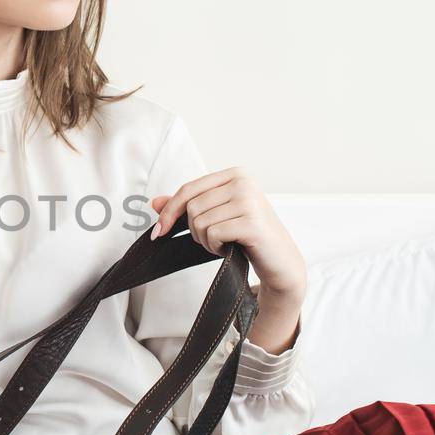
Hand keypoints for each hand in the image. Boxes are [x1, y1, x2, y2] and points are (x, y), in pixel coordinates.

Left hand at [149, 167, 304, 299]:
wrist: (280, 260)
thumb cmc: (248, 236)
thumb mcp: (216, 216)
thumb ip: (187, 206)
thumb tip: (154, 202)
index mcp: (234, 174)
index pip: (188, 189)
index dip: (169, 212)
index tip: (158, 232)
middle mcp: (243, 182)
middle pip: (192, 206)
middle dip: (194, 230)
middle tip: (212, 240)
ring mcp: (249, 200)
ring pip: (199, 221)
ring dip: (205, 240)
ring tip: (224, 242)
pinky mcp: (251, 222)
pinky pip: (212, 234)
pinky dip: (214, 247)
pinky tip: (229, 248)